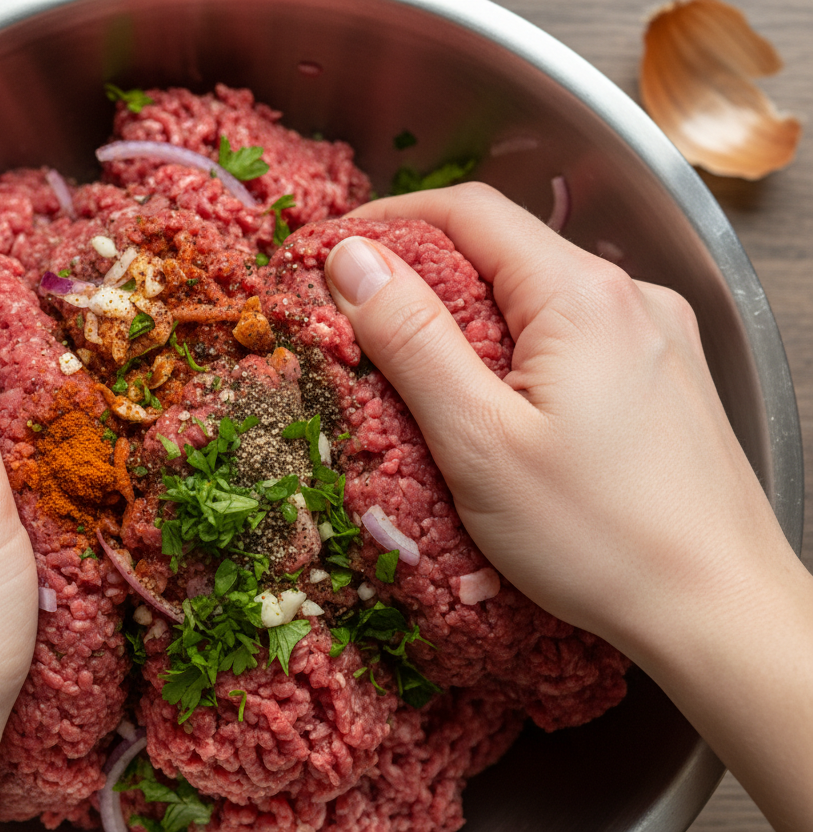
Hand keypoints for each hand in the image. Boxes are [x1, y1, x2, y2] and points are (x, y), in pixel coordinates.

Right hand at [323, 183, 812, 831]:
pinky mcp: (670, 378)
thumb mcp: (478, 441)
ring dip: (472, 312)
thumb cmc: (597, 538)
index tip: (329, 254)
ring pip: (541, 295)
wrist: (722, 614)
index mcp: (581, 295)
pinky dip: (521, 348)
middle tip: (359, 318)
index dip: (389, 221)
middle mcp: (631, 296)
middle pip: (507, 248)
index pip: (468, 210)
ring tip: (418, 368)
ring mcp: (659, 336)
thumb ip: (412, 339)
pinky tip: (499, 403)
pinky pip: (577, 336)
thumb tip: (351, 258)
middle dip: (424, 271)